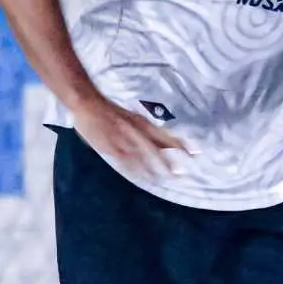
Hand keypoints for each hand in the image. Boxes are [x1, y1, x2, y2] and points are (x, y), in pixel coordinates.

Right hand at [72, 97, 188, 176]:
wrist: (87, 103)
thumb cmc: (111, 112)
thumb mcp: (133, 118)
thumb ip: (148, 131)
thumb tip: (166, 143)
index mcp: (141, 122)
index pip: (165, 135)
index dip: (180, 145)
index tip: (195, 153)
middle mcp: (135, 130)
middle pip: (155, 149)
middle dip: (167, 162)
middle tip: (180, 173)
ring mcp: (122, 139)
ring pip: (142, 158)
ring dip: (153, 169)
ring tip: (164, 180)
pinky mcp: (110, 147)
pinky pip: (126, 161)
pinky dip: (135, 170)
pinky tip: (143, 177)